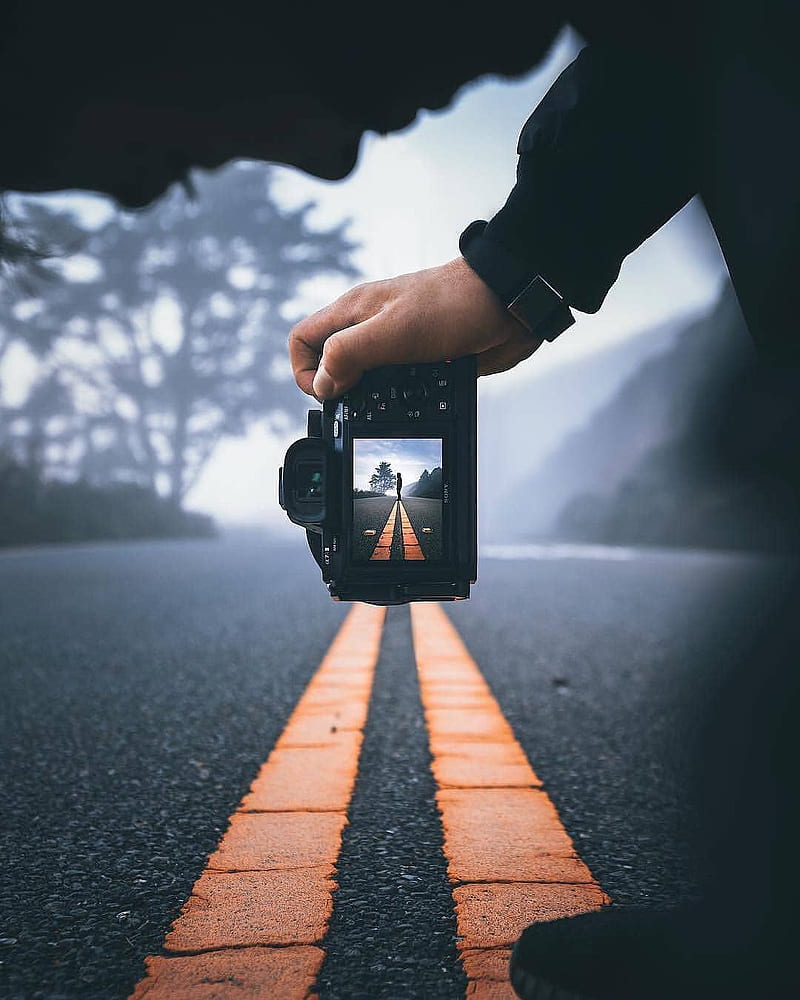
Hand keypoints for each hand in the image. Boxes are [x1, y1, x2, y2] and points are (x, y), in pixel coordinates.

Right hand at [289, 256, 543, 398]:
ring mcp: (397, 343)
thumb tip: (322, 383)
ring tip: (392, 405)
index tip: (329, 394)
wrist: (508, 302)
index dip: (305, 371)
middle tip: (361, 407)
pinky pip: (401, 385)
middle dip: (341, 390)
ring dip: (374, 398)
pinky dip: (405, 398)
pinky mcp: (424, 359)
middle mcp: (370, 326)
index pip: (303, 339)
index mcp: (354, 312)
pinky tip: (420, 402)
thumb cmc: (453, 305)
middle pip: (333, 363)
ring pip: (367, 378)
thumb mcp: (391, 331)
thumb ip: (348, 353)